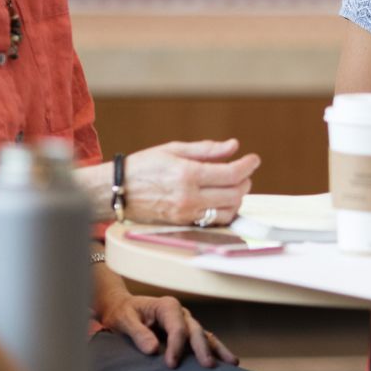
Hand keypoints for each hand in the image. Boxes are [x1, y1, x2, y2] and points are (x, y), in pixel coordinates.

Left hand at [97, 290, 236, 368]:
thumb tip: (153, 350)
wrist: (121, 308)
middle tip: (208, 366)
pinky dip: (214, 350)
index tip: (171, 365)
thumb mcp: (123, 320)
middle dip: (202, 349)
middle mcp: (181, 313)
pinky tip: (226, 362)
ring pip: (205, 336)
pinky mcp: (187, 333)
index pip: (177, 328)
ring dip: (217, 349)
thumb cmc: (121, 313)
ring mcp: (186, 322)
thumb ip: (137, 333)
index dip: (176, 346)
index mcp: (167, 306)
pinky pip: (203, 341)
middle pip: (195, 331)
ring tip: (232, 363)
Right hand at [123, 139, 258, 225]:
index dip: (248, 165)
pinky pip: (213, 222)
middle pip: (234, 194)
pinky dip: (224, 211)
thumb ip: (207, 150)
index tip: (253, 159)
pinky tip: (221, 200)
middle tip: (244, 172)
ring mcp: (186, 213)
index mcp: (187, 174)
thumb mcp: (174, 149)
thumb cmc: (143, 166)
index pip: (231, 174)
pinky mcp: (183, 224)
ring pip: (228, 212)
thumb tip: (233, 146)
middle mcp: (188, 197)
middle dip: (245, 181)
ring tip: (234, 186)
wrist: (117, 191)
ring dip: (237, 198)